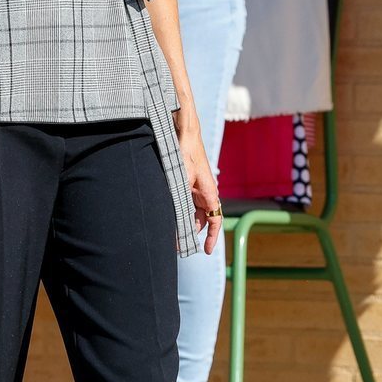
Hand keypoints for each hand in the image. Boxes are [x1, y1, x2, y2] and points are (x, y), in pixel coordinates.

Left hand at [176, 114, 222, 254]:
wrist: (184, 130)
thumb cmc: (186, 151)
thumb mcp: (181, 175)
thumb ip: (180, 196)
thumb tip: (176, 219)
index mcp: (209, 192)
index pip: (214, 220)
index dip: (211, 237)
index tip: (206, 251)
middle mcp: (204, 192)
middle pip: (200, 219)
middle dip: (190, 232)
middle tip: (176, 245)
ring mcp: (195, 188)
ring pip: (191, 211)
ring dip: (182, 221)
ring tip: (169, 233)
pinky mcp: (187, 183)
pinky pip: (184, 202)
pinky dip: (177, 210)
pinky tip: (166, 216)